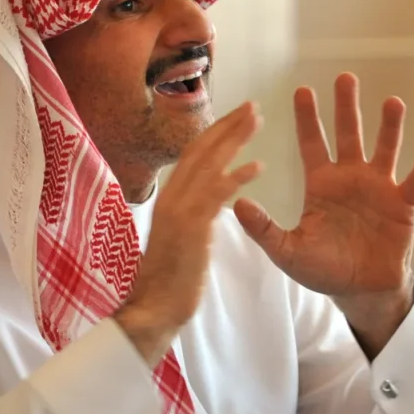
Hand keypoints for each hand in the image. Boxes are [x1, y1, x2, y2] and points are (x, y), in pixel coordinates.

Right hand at [115, 102, 263, 363]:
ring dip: (234, 139)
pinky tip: (258, 166)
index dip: (216, 133)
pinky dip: (237, 176)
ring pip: (208, 163)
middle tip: (255, 107)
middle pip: (201, 149)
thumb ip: (190, 216)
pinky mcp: (191, 225)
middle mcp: (171, 196)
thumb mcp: (179, 239)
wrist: (154, 306)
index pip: (193, 155)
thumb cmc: (169, 279)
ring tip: (259, 121)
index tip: (237, 118)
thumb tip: (205, 204)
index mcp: (168, 197)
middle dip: (228, 125)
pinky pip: (216, 192)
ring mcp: (179, 209)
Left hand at [232, 73, 413, 352]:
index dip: (307, 118)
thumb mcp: (287, 251)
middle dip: (346, 107)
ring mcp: (379, 189)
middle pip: (348, 134)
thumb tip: (237, 204)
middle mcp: (350, 178)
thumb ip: (264, 229)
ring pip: (384, 149)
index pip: (311, 144)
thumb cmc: (323, 269)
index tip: (303, 90)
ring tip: (393, 102)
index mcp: (321, 184)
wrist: (359, 290)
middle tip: (345, 77)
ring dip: (389, 127)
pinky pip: (413, 184)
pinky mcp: (402, 206)